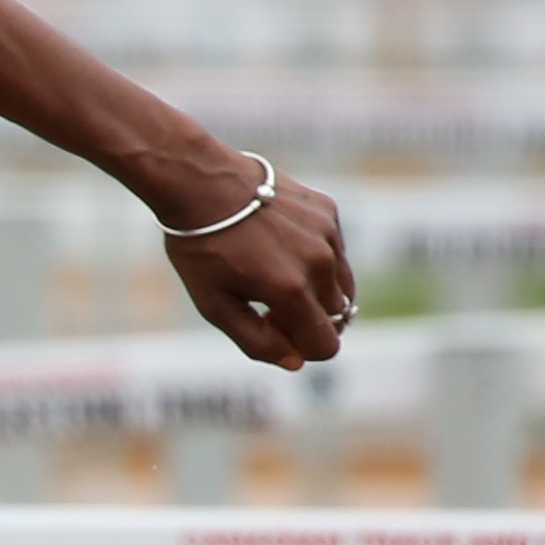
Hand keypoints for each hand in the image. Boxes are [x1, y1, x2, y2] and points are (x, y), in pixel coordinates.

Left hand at [162, 165, 352, 372]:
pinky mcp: (329, 212)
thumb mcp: (215, 305)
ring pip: (342, 286)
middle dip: (307, 319)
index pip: (326, 346)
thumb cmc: (203, 247)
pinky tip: (280, 244)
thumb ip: (257, 342)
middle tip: (267, 300)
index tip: (271, 327)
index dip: (301, 347)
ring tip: (276, 274)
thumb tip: (296, 362)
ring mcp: (328, 234)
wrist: (202, 182)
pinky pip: (336, 252)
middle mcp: (318, 262)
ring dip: (317, 291)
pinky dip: (316, 259)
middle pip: (336, 317)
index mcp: (290, 290)